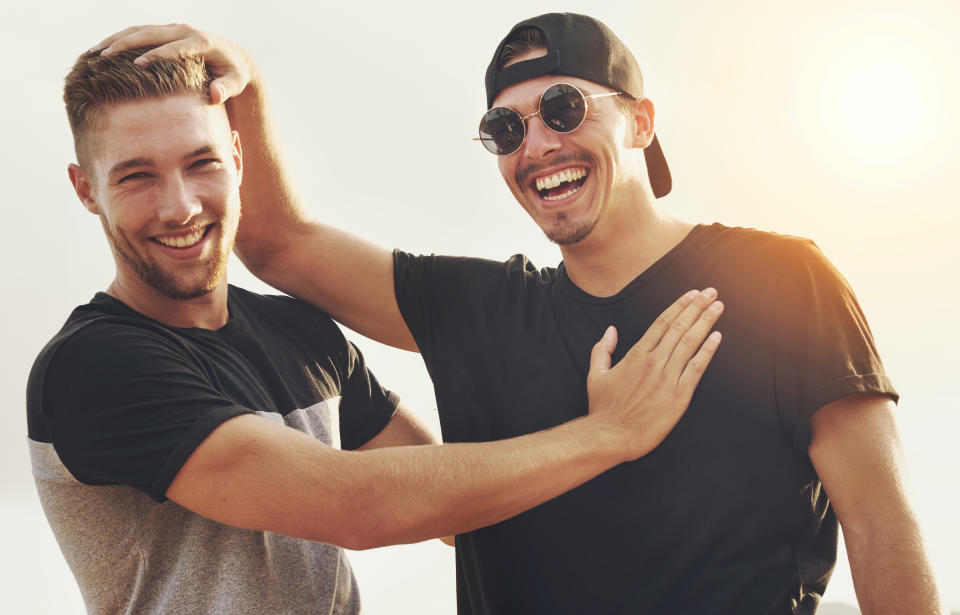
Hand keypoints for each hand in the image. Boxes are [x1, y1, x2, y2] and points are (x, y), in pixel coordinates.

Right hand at [91, 24, 254, 104]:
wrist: (234, 58)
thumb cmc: (234, 74)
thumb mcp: (235, 82)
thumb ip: (226, 89)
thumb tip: (215, 96)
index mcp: (201, 42)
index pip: (174, 48)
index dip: (156, 55)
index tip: (137, 65)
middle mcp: (185, 31)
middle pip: (151, 34)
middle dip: (126, 44)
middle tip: (103, 57)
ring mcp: (174, 29)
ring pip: (140, 30)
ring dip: (116, 39)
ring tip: (94, 53)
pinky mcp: (166, 32)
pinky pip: (139, 32)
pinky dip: (120, 39)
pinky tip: (101, 50)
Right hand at [586, 288, 722, 460]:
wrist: (609, 436)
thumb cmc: (603, 408)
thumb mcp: (595, 374)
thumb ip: (603, 349)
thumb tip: (611, 330)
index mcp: (635, 355)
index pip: (662, 322)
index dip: (679, 306)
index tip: (692, 294)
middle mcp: (653, 362)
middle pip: (679, 327)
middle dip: (697, 307)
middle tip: (712, 292)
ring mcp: (666, 379)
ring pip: (690, 343)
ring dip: (705, 322)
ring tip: (718, 306)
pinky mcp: (678, 397)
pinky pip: (696, 369)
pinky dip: (707, 351)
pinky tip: (717, 337)